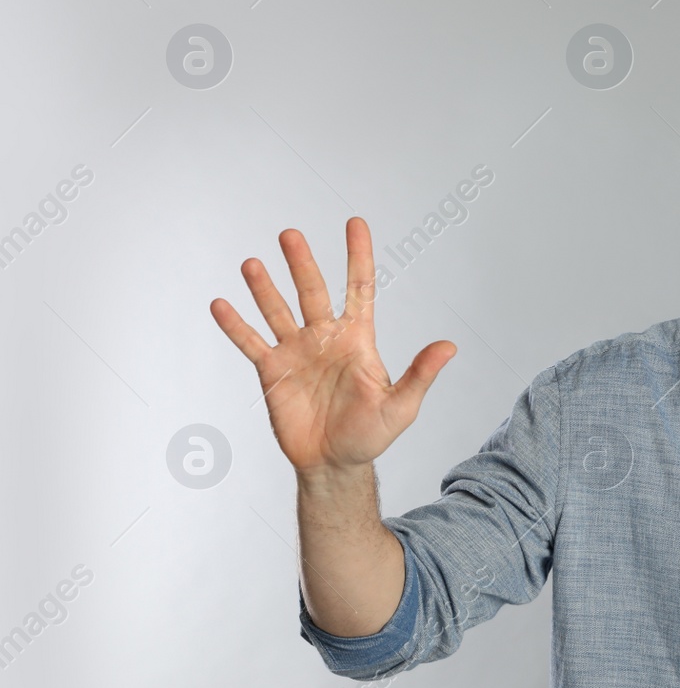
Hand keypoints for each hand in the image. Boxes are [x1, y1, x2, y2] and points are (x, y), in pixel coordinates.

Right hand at [209, 217, 455, 473]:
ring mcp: (297, 351)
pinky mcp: (272, 371)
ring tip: (252, 264)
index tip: (355, 223)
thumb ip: (421, 374)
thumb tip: (449, 347)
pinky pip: (251, 343)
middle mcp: (325, 337)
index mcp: (357, 339)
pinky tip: (221, 304)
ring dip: (264, 288)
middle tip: (290, 234)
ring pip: (278, 310)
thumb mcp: (401, 406)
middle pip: (312, 291)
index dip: (358, 255)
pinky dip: (236, 325)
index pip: (359, 288)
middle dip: (301, 263)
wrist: (334, 463)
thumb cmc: (371, 435)